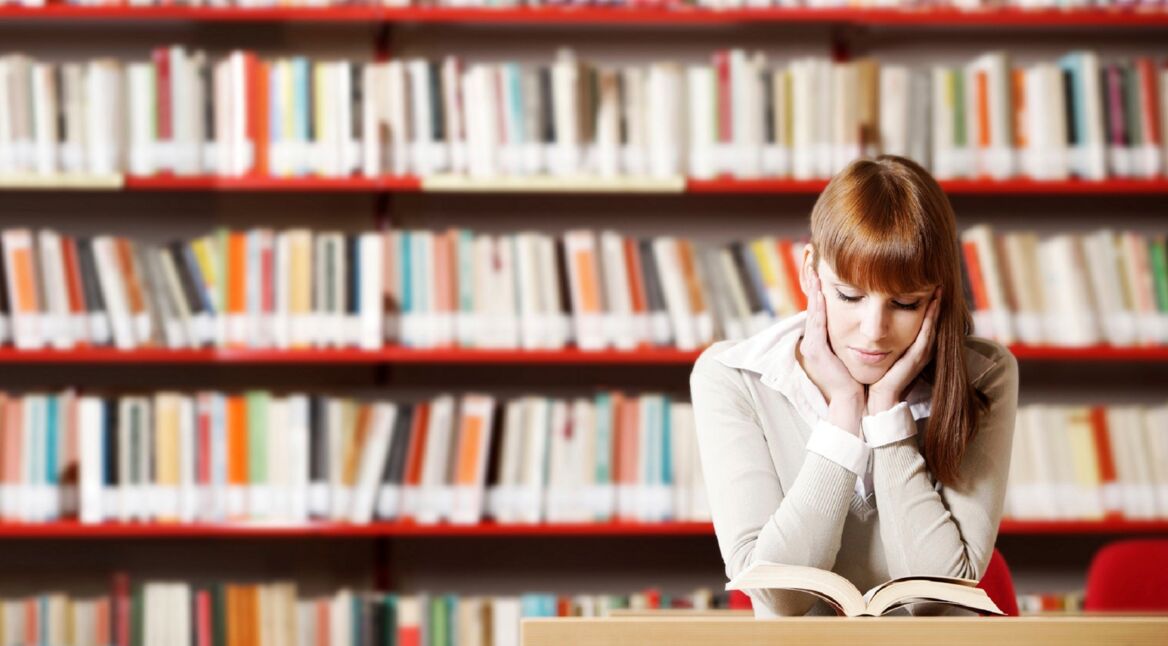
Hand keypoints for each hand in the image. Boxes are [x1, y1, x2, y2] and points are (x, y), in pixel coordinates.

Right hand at [799, 272, 864, 432]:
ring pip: (812, 312)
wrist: (855, 401)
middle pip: (813, 306)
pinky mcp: (815, 352)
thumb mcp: (855, 350)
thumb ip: (856, 334)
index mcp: (823, 340)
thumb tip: (867, 315)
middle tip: (813, 261)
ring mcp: (812, 346)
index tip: (824, 268)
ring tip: (815, 272)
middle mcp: (814, 341)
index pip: (821, 308)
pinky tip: (820, 294)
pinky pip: (815, 325)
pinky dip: (816, 308)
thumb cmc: (859, 377)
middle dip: (813, 283)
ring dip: (813, 291)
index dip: (821, 288)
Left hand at [868, 288, 940, 414]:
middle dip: (935, 303)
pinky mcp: (917, 358)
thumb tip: (875, 323)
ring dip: (936, 308)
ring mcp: (921, 354)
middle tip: (937, 283)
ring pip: (932, 325)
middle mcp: (921, 349)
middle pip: (932, 321)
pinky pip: (926, 335)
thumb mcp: (884, 352)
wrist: (878, 398)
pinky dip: (930, 320)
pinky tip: (932, 306)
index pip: (924, 322)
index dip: (928, 306)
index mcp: (914, 347)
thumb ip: (886, 339)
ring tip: (937, 290)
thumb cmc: (878, 375)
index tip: (928, 287)